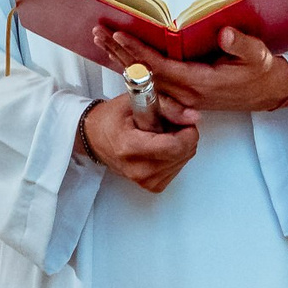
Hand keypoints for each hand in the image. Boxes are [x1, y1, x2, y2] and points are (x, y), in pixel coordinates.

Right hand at [80, 94, 197, 193]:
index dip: (187, 131)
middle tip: (166, 125)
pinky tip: (159, 148)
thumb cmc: (111, 119)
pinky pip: (178, 168)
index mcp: (130, 147)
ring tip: (159, 136)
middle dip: (183, 135)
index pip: (176, 146)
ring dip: (179, 145)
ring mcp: (144, 180)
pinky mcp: (151, 186)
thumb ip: (168, 107)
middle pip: (183, 153)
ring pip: (184, 160)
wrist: (94, 137)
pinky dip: (174, 156)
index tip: (182, 121)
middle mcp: (138, 169)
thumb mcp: (136, 102)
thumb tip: (193, 117)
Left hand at [98, 25, 287, 115]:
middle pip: (144, 73)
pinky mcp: (180, 95)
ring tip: (99, 39)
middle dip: (119, 52)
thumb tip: (224, 34)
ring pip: (144, 78)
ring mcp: (181, 97)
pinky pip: (150, 81)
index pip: (161, 67)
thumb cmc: (262, 71)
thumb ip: (241, 45)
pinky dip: (131, 66)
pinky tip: (116, 55)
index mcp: (200, 83)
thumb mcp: (259, 55)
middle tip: (98, 32)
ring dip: (120, 58)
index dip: (139, 52)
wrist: (266, 92)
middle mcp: (185, 93)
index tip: (120, 35)